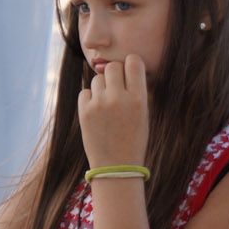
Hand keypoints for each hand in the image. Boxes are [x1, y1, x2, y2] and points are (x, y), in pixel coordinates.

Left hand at [79, 56, 149, 170]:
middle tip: (116, 88)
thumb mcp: (143, 113)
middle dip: (114, 74)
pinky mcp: (84, 112)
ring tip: (107, 104)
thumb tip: (123, 65)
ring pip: (98, 78)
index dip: (130, 64)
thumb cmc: (133, 139)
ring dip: (102, 87)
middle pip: (113, 66)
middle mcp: (119, 98)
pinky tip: (97, 112)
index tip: (129, 73)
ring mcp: (100, 104)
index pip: (133, 61)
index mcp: (139, 98)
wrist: (116, 166)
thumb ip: (135, 89)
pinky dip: (90, 98)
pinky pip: (85, 91)